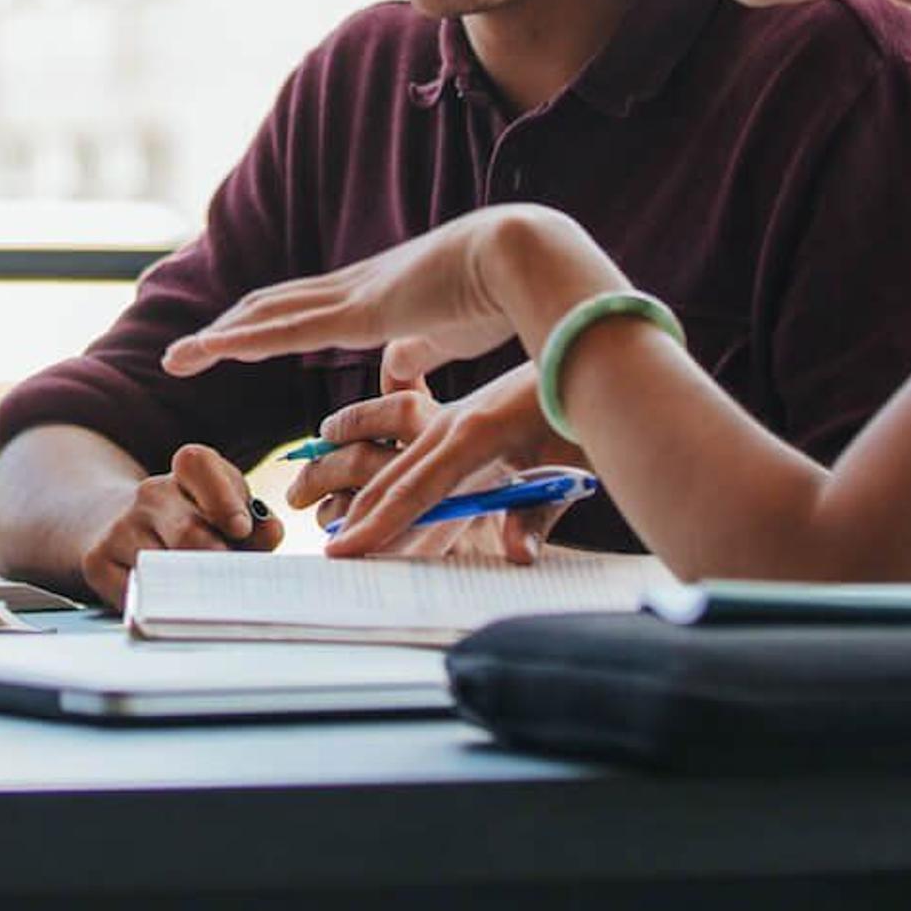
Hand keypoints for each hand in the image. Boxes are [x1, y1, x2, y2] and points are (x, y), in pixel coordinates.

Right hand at [79, 444, 283, 610]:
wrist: (116, 526)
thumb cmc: (188, 523)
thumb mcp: (224, 513)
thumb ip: (255, 524)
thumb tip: (271, 532)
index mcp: (185, 473)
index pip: (197, 463)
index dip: (223, 497)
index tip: (241, 528)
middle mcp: (150, 494)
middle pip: (188, 532)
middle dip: (217, 563)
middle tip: (231, 581)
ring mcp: (121, 528)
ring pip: (164, 569)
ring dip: (191, 589)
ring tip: (205, 595)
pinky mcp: (98, 562)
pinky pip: (138, 594)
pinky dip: (161, 605)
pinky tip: (172, 601)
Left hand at [160, 206, 625, 390]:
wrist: (525, 258)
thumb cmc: (502, 295)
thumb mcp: (448, 333)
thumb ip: (417, 350)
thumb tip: (393, 370)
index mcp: (376, 294)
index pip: (305, 309)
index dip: (265, 324)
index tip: (231, 341)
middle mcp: (354, 288)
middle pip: (272, 307)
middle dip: (228, 330)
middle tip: (185, 352)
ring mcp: (352, 296)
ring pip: (267, 316)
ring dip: (219, 337)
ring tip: (178, 357)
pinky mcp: (359, 312)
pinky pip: (287, 329)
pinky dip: (243, 340)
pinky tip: (211, 349)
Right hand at [307, 366, 565, 562]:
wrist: (591, 354)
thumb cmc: (583, 415)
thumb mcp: (570, 467)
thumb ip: (538, 515)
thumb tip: (518, 557)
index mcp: (476, 436)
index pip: (416, 490)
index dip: (378, 524)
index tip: (342, 551)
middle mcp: (454, 422)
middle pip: (393, 475)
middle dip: (357, 513)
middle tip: (325, 548)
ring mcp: (456, 414)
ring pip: (396, 454)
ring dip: (356, 479)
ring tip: (319, 502)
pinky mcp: (463, 413)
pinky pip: (412, 437)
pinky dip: (382, 456)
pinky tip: (361, 464)